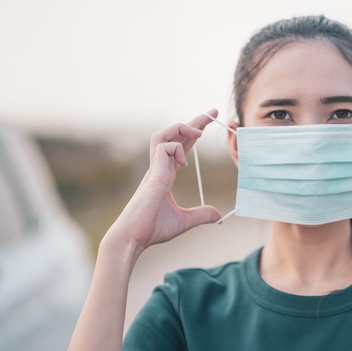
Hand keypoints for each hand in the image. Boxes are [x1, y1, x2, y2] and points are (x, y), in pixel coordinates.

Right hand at [108, 110, 221, 254]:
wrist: (133, 238)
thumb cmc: (151, 229)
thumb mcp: (183, 221)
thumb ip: (200, 215)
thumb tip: (218, 215)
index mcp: (165, 174)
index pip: (181, 146)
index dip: (194, 133)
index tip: (208, 123)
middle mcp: (159, 168)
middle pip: (174, 135)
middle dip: (194, 121)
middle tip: (213, 112)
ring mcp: (154, 169)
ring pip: (162, 134)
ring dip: (181, 128)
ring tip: (198, 132)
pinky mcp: (153, 174)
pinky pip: (164, 148)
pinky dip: (176, 148)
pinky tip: (183, 162)